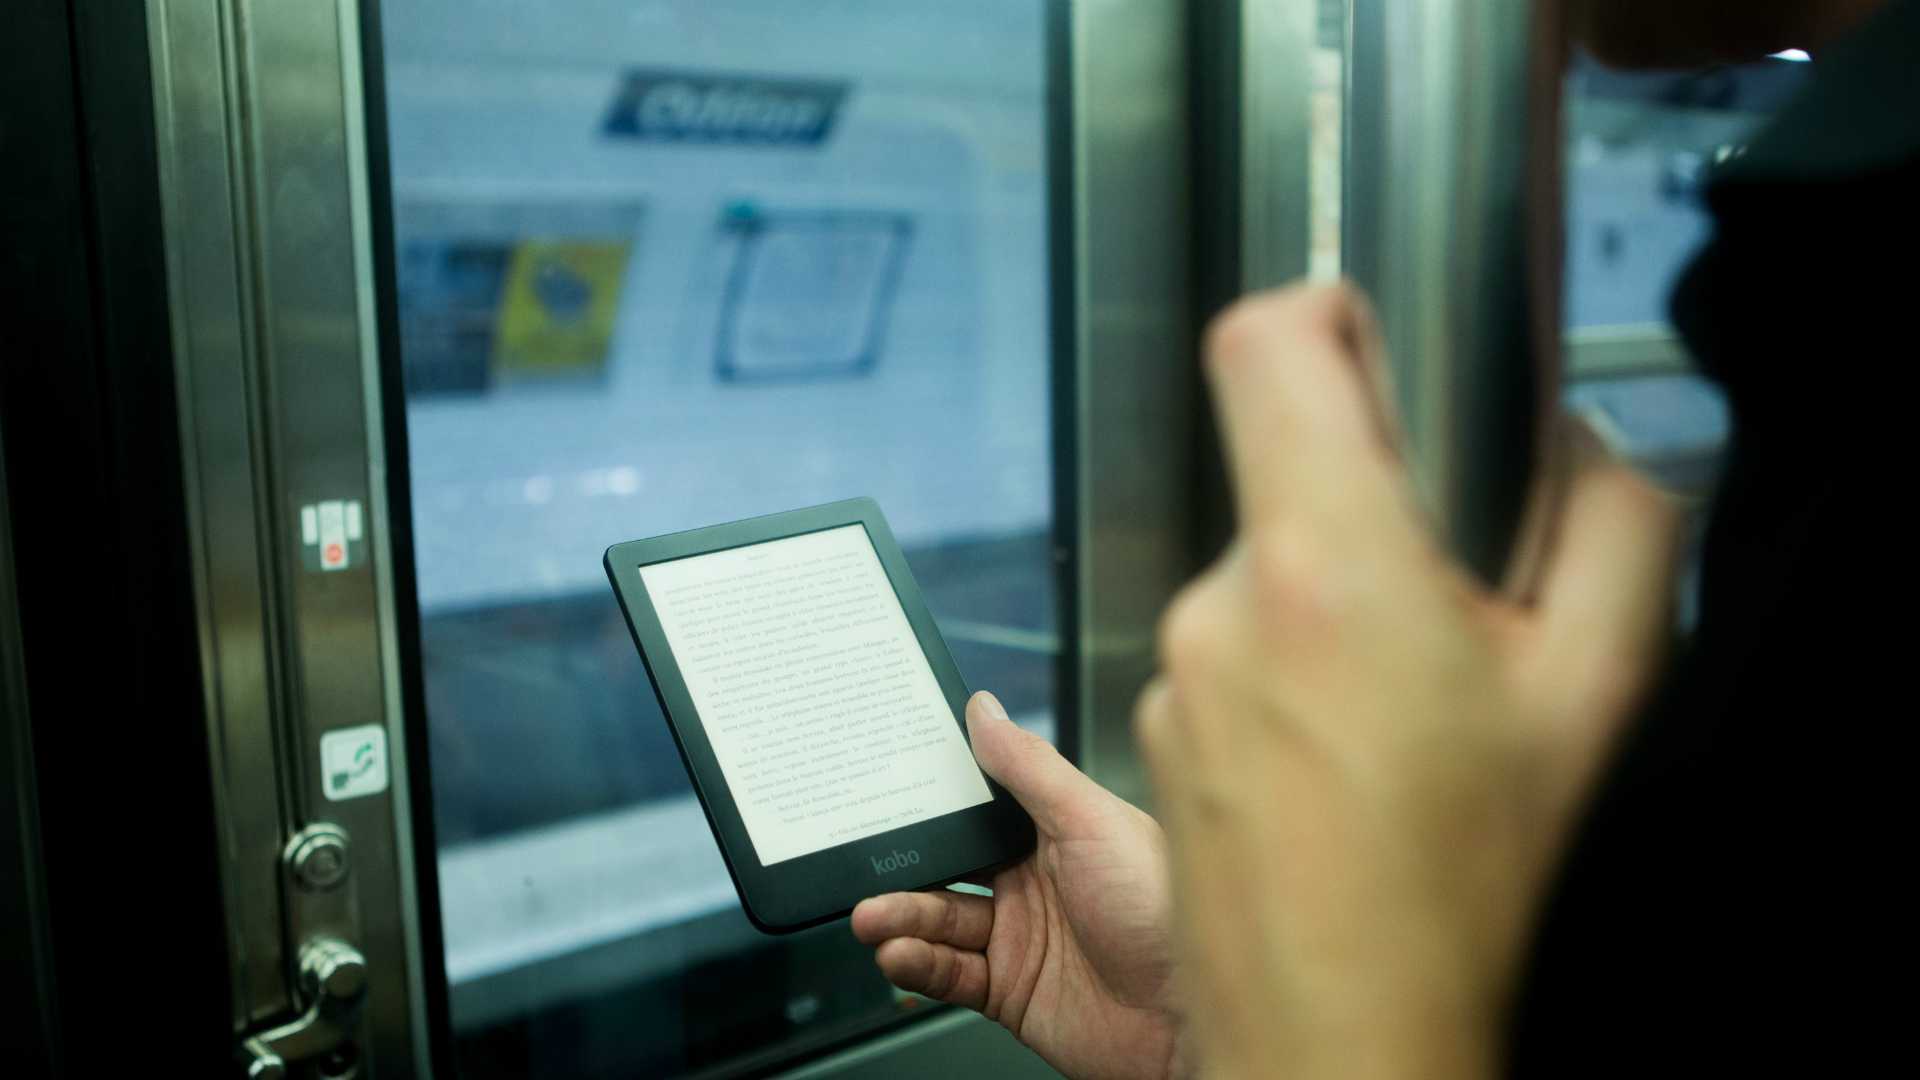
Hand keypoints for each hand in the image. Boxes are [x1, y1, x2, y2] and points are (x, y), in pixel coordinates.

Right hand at [853, 691, 1187, 1079]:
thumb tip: (984, 711)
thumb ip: (1031, 768)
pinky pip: (947, 973)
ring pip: (938, 920)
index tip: (884, 789)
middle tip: (866, 864)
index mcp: (1056, 832)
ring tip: (874, 919)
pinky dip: (917, 965)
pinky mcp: (1010, 991)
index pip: (979, 806)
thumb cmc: (1166, 913)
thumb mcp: (1092, 822)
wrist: (1189, 1019)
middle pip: (948, 865)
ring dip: (900, 917)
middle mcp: (1034, 882)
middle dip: (902, 866)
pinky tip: (901, 955)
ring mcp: (1021, 939)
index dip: (933, 800)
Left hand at [1135, 284, 1683, 1079]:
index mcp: (1324, 565)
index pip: (1262, 345)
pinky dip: (1294, 674)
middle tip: (1456, 612)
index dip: (1321, 310)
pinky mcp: (1157, 734)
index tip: (1372, 340)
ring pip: (1267, 576)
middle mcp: (1222, 606)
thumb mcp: (1596, 693)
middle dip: (1375, 510)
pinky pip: (1233, 654)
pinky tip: (1356, 761)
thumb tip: (1586, 448)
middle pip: (1285, 473)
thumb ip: (1612, 526)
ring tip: (1409, 715)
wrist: (1349, 1039)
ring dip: (1338, 609)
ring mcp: (1176, 674)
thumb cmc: (1463, 891)